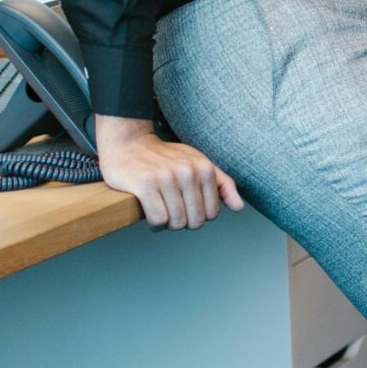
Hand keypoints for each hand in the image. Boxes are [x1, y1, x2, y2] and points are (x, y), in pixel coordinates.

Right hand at [94, 115, 244, 229]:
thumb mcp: (198, 163)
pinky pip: (159, 219)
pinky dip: (155, 224)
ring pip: (177, 222)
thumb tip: (239, 208)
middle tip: (171, 210)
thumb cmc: (164, 157)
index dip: (198, 215)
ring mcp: (166, 178)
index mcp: (204, 168)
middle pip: (195, 221)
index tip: (186, 206)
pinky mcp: (145, 185)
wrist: (128, 143)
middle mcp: (188, 172)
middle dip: (183, 222)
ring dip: (168, 223)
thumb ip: (222, 184)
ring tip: (161, 210)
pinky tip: (150, 213)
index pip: (212, 213)